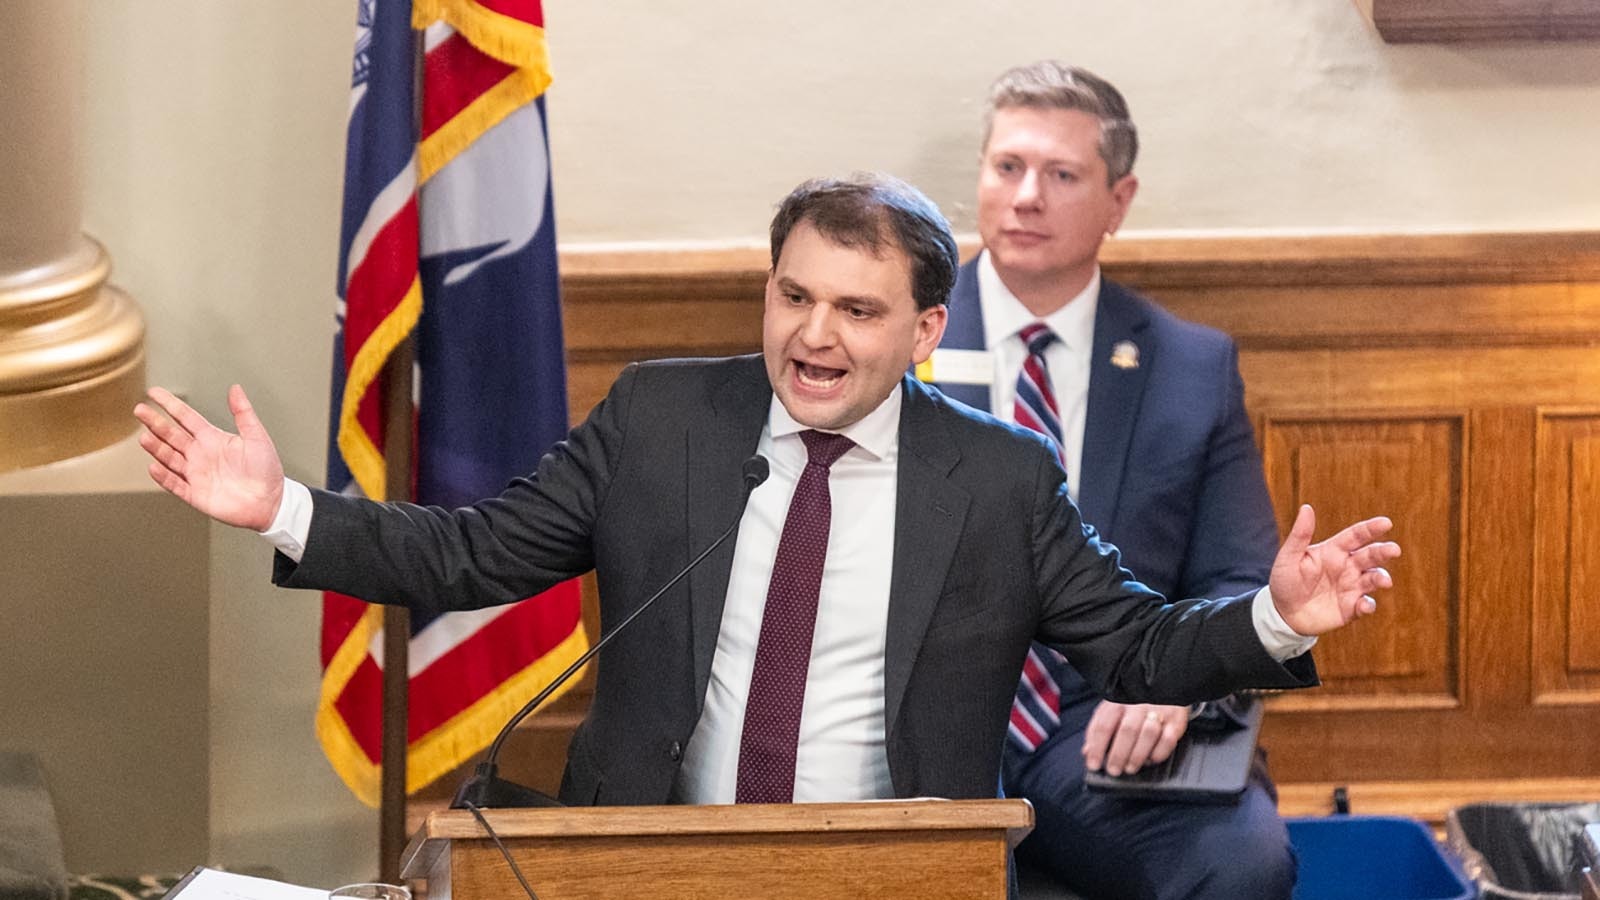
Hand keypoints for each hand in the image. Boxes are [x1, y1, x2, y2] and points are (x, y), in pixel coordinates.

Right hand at [134, 385, 285, 530]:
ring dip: (156, 448)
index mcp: (212, 438)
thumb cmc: (266, 470)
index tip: (153, 393)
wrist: (270, 502)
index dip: (170, 404)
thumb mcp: (257, 437)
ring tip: (145, 438)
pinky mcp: (195, 494)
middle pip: (172, 435)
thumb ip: (243, 413)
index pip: (186, 417)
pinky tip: (153, 466)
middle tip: (139, 410)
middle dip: (155, 423)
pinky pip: (174, 484)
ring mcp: (195, 474)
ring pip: (169, 458)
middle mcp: (200, 454)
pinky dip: (163, 477)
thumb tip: (235, 388)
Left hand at [1082, 701, 1187, 775]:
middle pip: (1127, 731)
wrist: (1165, 682)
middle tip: (1113, 770)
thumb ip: (1098, 729)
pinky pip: (1168, 739)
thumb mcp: (1111, 708)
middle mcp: (1138, 704)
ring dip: (1137, 755)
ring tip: (1130, 768)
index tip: (1094, 765)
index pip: (1104, 725)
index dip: (1097, 747)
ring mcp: (1158, 711)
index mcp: (1118, 701)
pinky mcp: (1176, 719)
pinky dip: (1159, 753)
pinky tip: (1151, 760)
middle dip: (1118, 754)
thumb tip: (1087, 752)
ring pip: (1148, 734)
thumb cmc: (1134, 701)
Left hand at [1270, 504, 1399, 635]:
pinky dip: (1368, 605)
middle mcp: (1347, 567)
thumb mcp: (1288, 557)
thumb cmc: (1285, 581)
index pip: (1355, 536)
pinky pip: (1365, 605)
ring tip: (1384, 581)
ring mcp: (1351, 587)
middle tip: (1394, 550)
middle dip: (1383, 552)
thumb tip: (1306, 508)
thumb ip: (1299, 535)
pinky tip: (1364, 605)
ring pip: (1373, 579)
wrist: (1283, 613)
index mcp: (1334, 551)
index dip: (1371, 529)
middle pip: (1370, 555)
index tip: (1386, 523)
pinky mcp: (1351, 608)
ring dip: (1381, 578)